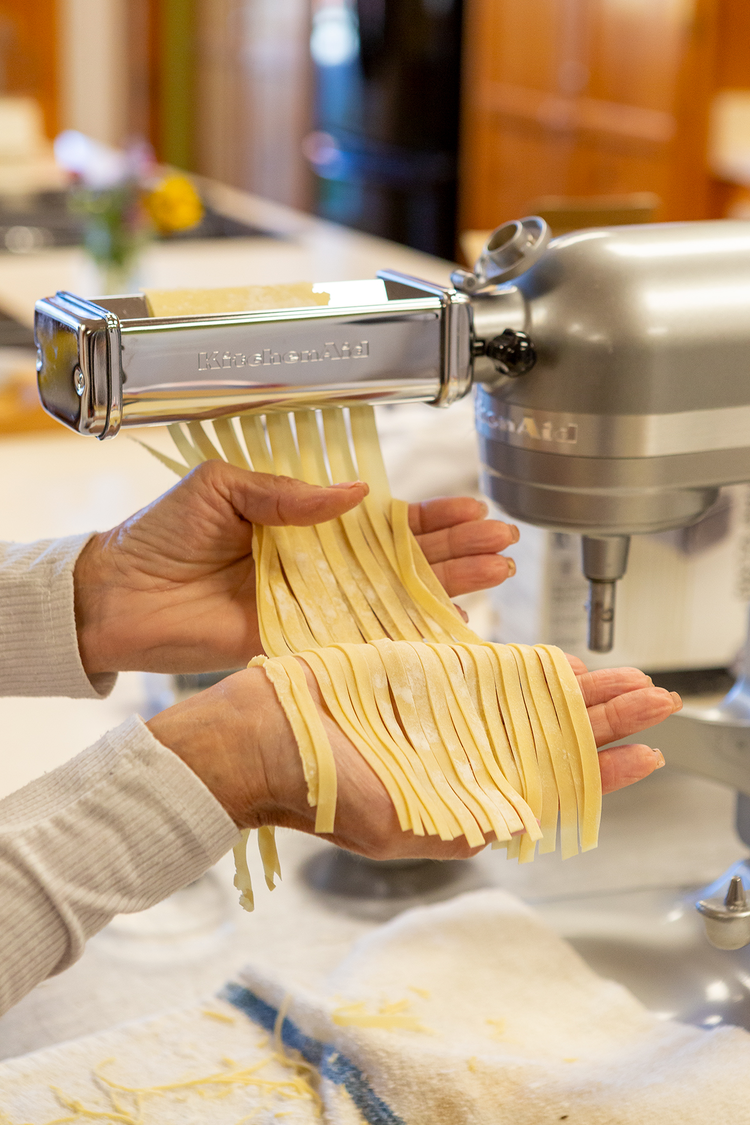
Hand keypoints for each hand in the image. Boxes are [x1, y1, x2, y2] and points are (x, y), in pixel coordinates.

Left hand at [74, 461, 516, 674]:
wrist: (116, 594)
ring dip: (445, 586)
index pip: (380, 519)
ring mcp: (311, 606)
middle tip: (503, 543)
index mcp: (302, 522)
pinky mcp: (296, 643)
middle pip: (401, 559)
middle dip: (454, 550)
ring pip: (391, 596)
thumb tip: (356, 495)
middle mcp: (316, 565)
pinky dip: (403, 634)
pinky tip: (447, 624)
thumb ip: (289, 495)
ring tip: (496, 574)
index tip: (472, 509)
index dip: (428, 517)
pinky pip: (358, 638)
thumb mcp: (224, 488)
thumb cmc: (160, 532)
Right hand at [147, 657, 681, 860]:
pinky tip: (561, 664)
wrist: (259, 735)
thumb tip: (534, 816)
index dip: (604, 768)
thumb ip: (465, 822)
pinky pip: (489, 668)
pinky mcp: (422, 675)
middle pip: (551, 734)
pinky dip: (529, 667)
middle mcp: (461, 756)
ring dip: (582, 690)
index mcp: (462, 797)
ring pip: (529, 699)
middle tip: (659, 699)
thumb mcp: (397, 825)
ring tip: (632, 679)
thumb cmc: (319, 789)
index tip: (650, 753)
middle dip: (608, 718)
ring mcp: (445, 714)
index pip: (550, 782)